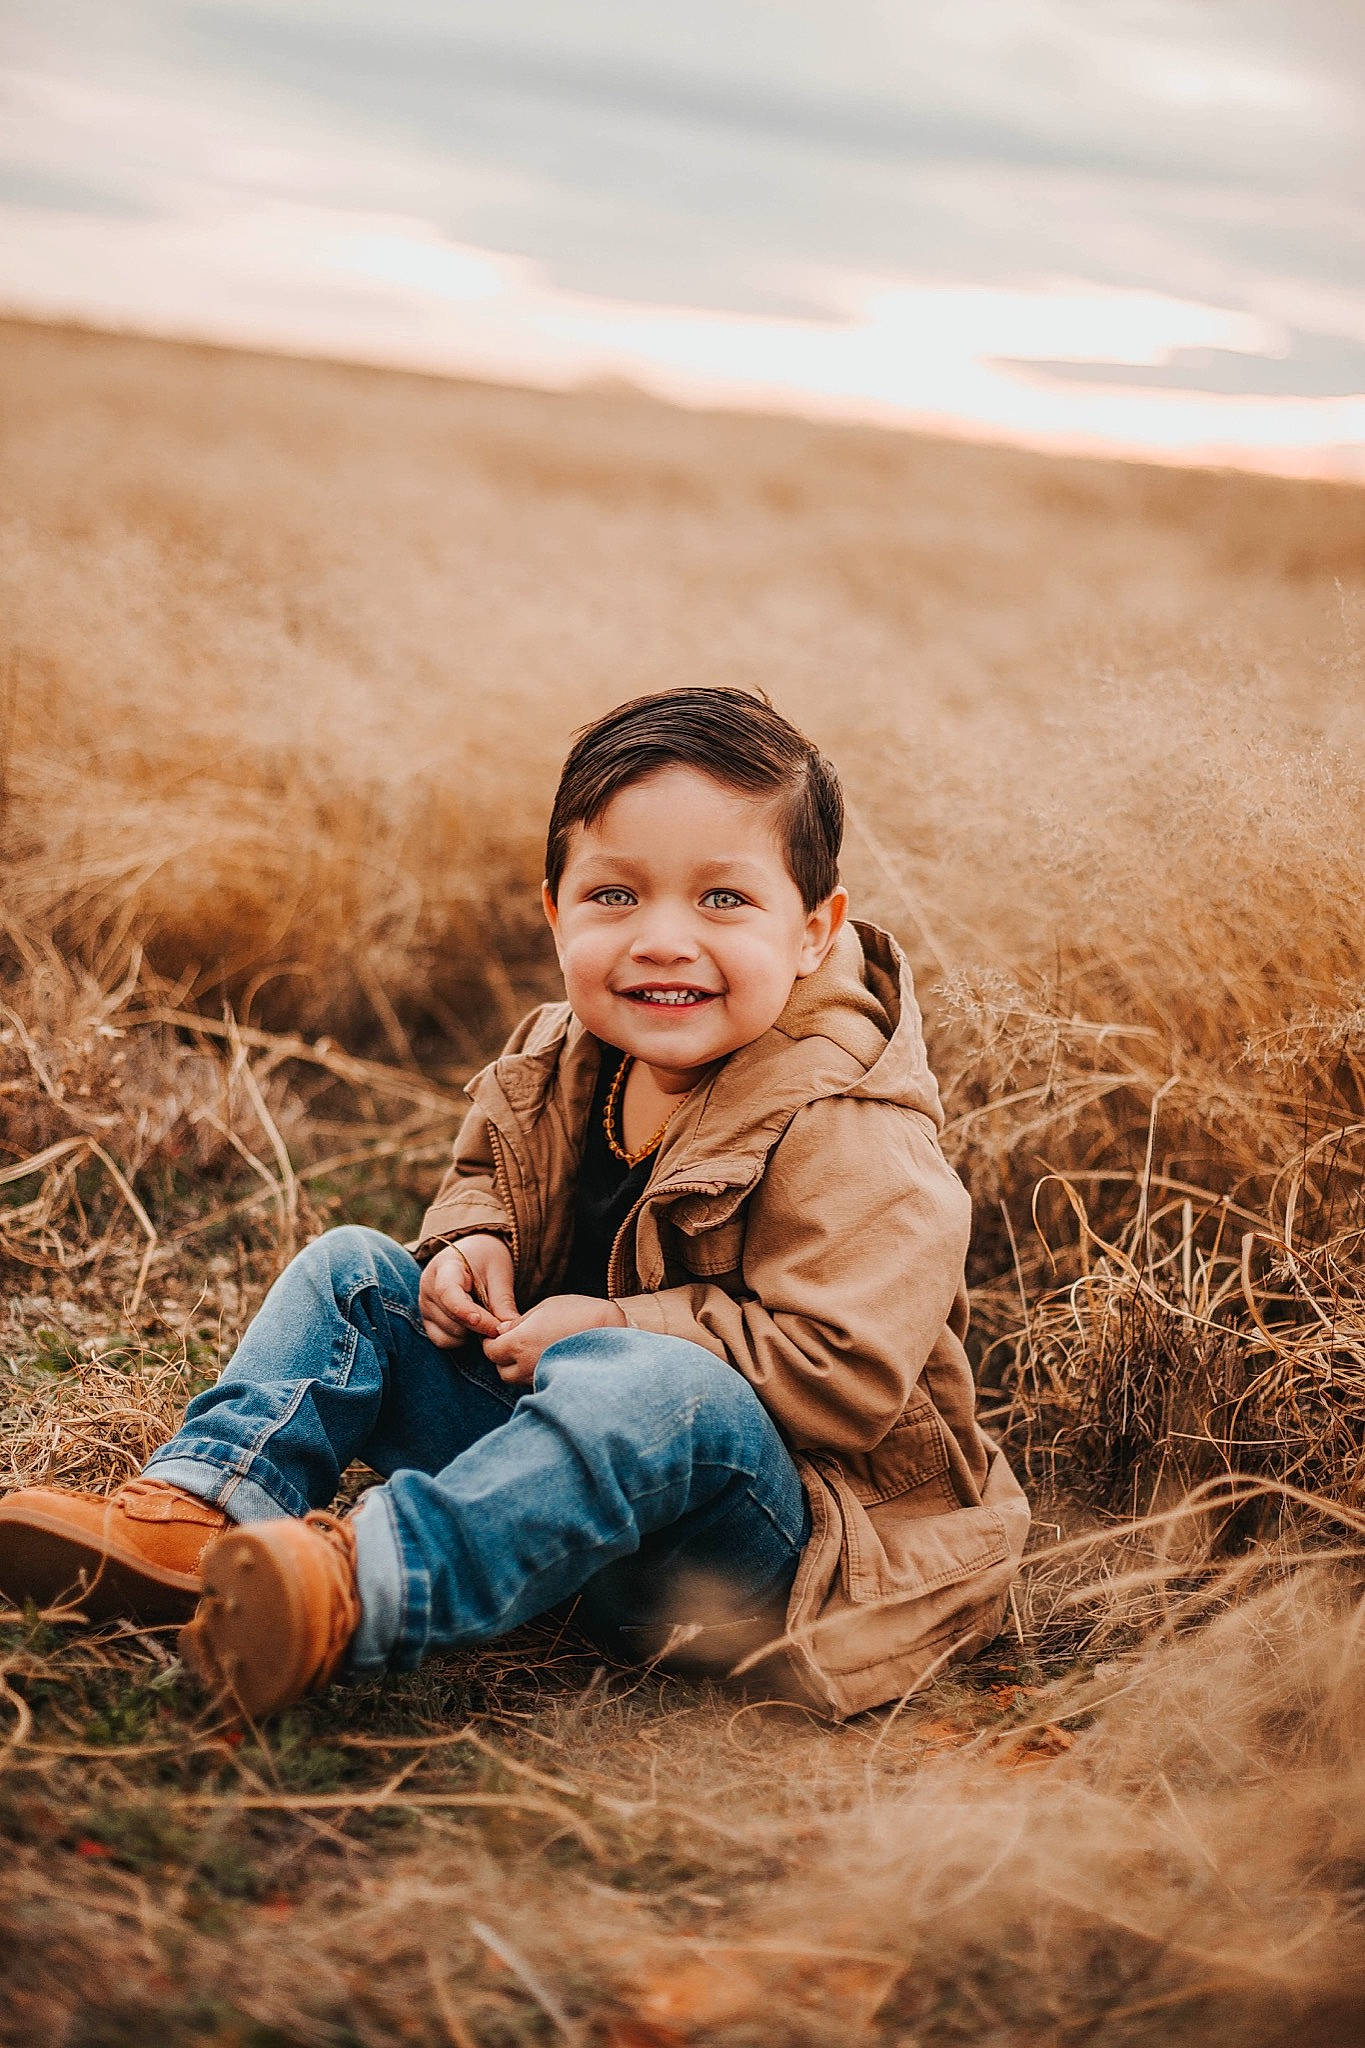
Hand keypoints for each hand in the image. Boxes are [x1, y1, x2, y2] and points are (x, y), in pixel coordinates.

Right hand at [419, 1235, 518, 1347]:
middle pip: (452, 1318)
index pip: (448, 1292)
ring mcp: (425, 1306)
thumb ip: (503, 1303)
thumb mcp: (499, 1275)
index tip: (487, 1322)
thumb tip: (508, 1331)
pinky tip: (474, 1327)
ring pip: (449, 1334)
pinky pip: (443, 1341)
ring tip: (486, 1319)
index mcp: (445, 1267)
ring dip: (472, 1333)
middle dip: (480, 1325)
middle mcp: (428, 1287)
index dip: (466, 1311)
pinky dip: (462, 1340)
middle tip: (500, 1322)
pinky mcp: (427, 1321)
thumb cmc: (486, 1261)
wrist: (473, 1256)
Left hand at [483, 1294, 625, 1384]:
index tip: (499, 1334)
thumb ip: (520, 1322)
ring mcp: (542, 1379)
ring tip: (534, 1352)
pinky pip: (537, 1384)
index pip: (491, 1351)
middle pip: (501, 1370)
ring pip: (518, 1381)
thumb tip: (502, 1331)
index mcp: (520, 1343)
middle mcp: (527, 1366)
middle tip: (515, 1343)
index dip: (492, 1342)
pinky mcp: (556, 1386)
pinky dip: (536, 1375)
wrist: (616, 1332)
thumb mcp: (547, 1307)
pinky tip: (549, 1360)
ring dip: (519, 1369)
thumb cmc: (581, 1313)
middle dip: (503, 1358)